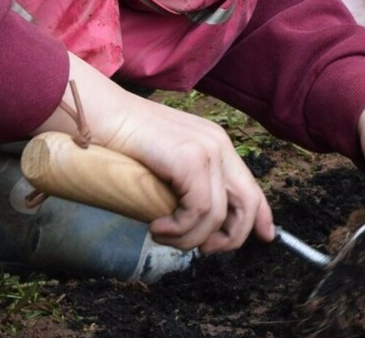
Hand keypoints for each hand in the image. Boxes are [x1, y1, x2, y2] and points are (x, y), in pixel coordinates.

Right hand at [44, 53, 272, 254]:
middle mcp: (219, 145)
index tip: (265, 237)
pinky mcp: (190, 158)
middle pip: (247, 204)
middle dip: (229, 238)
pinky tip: (157, 227)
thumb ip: (186, 187)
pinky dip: (179, 229)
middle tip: (200, 249)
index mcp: (216, 145)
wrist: (99, 115)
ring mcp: (207, 149)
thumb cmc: (123, 144)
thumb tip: (196, 225)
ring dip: (189, 239)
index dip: (261, 216)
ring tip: (162, 235)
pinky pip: (199, 210)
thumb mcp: (165, 168)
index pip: (251, 187)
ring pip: (217, 215)